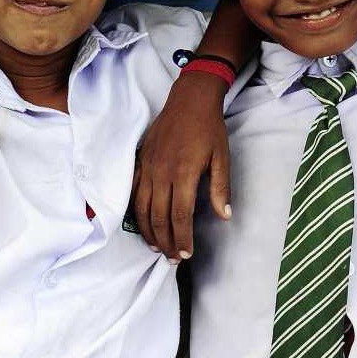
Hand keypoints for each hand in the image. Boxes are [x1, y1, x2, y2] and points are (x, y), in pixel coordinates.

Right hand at [132, 72, 232, 261]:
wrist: (190, 99)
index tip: (186, 254)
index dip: (182, 238)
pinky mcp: (141, 160)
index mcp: (184, 173)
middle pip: (159, 217)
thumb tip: (224, 216)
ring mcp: (148, 166)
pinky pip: (133, 191)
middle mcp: (162, 172)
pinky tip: (142, 222)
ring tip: (157, 247)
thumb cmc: (210, 128)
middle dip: (166, 241)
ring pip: (142, 207)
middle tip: (173, 258)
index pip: (179, 216)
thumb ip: (220, 188)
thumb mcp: (222, 157)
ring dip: (148, 231)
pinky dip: (136, 211)